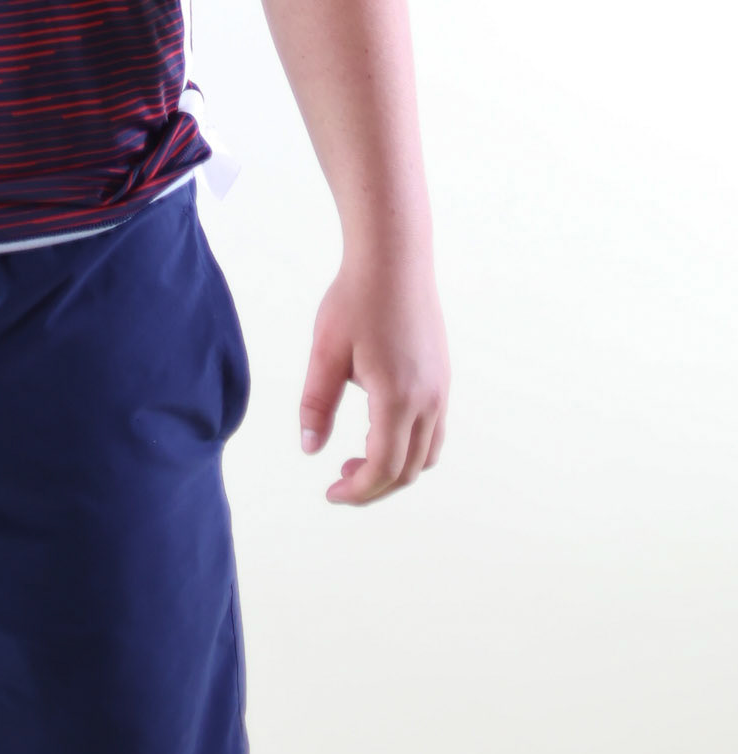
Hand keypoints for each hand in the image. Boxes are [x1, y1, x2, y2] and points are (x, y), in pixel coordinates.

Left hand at [298, 246, 448, 504]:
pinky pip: (434, 431)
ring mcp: (441, 390)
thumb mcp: (326, 352)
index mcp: (398, 398)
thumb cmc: (355, 300)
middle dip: (374, 486)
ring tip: (357, 459)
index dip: (357, 490)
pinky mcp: (442, 378)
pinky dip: (409, 447)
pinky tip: (379, 430)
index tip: (330, 494)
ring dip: (394, 469)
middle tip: (338, 482)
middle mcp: (428, 400)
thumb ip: (317, 404)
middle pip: (408, 470)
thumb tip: (310, 449)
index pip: (383, 467)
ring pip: (426, 454)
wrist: (394, 259)